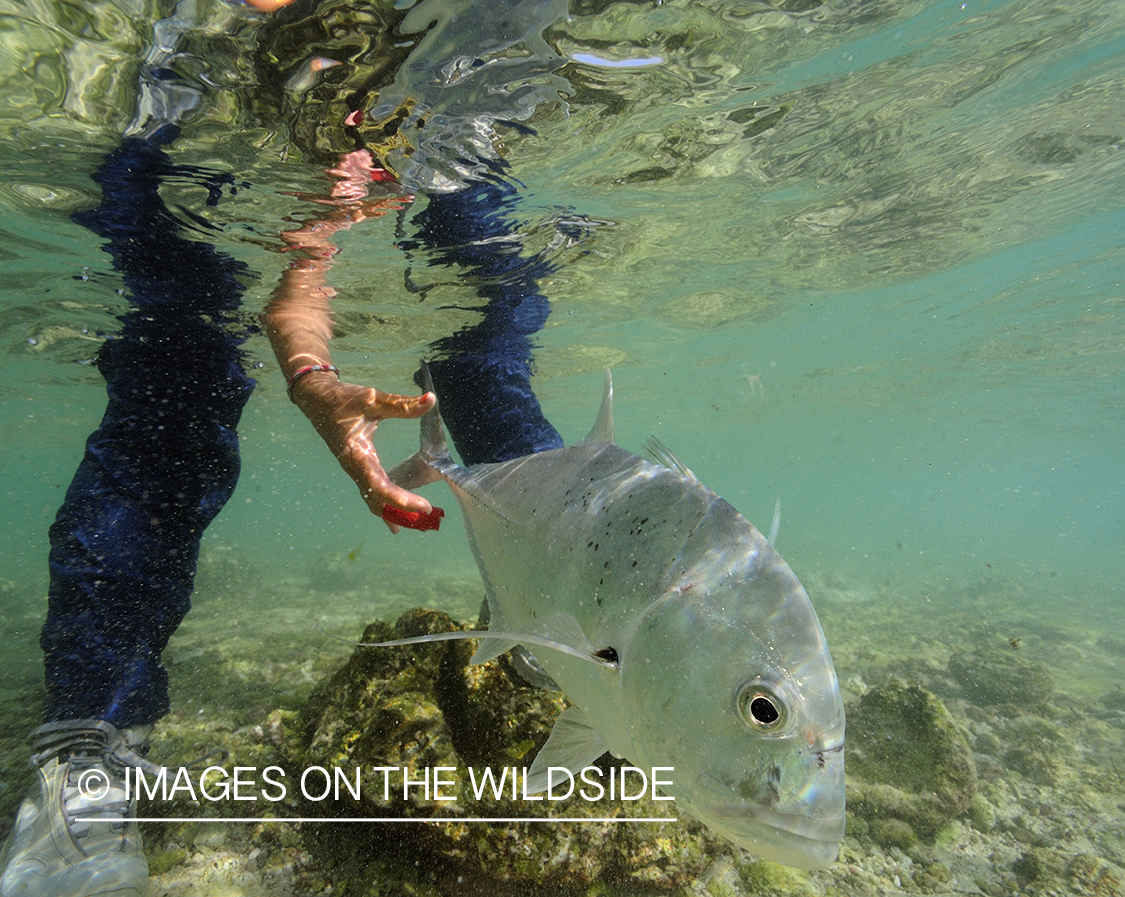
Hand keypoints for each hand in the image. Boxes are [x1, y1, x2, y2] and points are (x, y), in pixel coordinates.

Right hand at [291, 373, 437, 531]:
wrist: (317, 401)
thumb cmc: (344, 400)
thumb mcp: (373, 399)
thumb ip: (402, 404)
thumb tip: (430, 400)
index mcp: (357, 454)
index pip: (379, 485)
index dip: (401, 500)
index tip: (423, 506)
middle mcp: (354, 468)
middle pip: (377, 499)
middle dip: (401, 512)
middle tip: (428, 517)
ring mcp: (355, 470)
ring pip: (373, 500)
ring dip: (394, 513)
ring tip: (418, 523)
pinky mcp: (358, 469)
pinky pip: (372, 493)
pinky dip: (386, 505)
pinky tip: (396, 519)